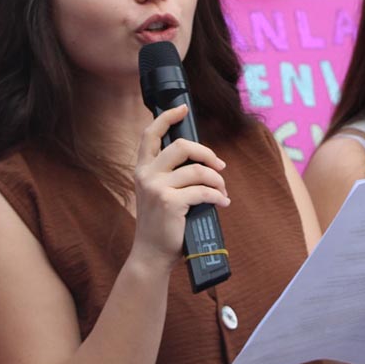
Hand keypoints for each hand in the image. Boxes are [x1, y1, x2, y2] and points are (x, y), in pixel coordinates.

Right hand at [128, 105, 229, 272]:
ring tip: (222, 191)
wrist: (151, 254)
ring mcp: (156, 187)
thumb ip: (169, 174)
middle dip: (206, 153)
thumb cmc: (160, 224)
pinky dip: (217, 196)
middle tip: (219, 165)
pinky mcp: (170, 202)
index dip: (167, 117)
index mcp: (142, 169)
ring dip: (216, 180)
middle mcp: (146, 175)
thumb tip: (201, 159)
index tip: (183, 109)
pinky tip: (222, 203)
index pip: (150, 134)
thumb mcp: (156, 193)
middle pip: (181, 146)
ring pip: (197, 170)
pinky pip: (203, 191)